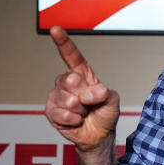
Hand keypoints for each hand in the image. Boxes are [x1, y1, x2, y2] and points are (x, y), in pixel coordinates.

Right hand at [45, 26, 119, 151]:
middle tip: (91, 104)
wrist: (98, 135)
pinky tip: (76, 120)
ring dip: (80, 110)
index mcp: (81, 73)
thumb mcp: (112, 100)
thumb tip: (94, 91)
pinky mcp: (51, 111)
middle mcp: (66, 81)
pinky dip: (72, 120)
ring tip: (84, 113)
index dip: (63, 42)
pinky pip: (60, 113)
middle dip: (85, 96)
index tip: (55, 29)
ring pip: (66, 99)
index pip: (71, 55)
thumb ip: (104, 93)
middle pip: (70, 80)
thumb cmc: (104, 113)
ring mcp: (57, 96)